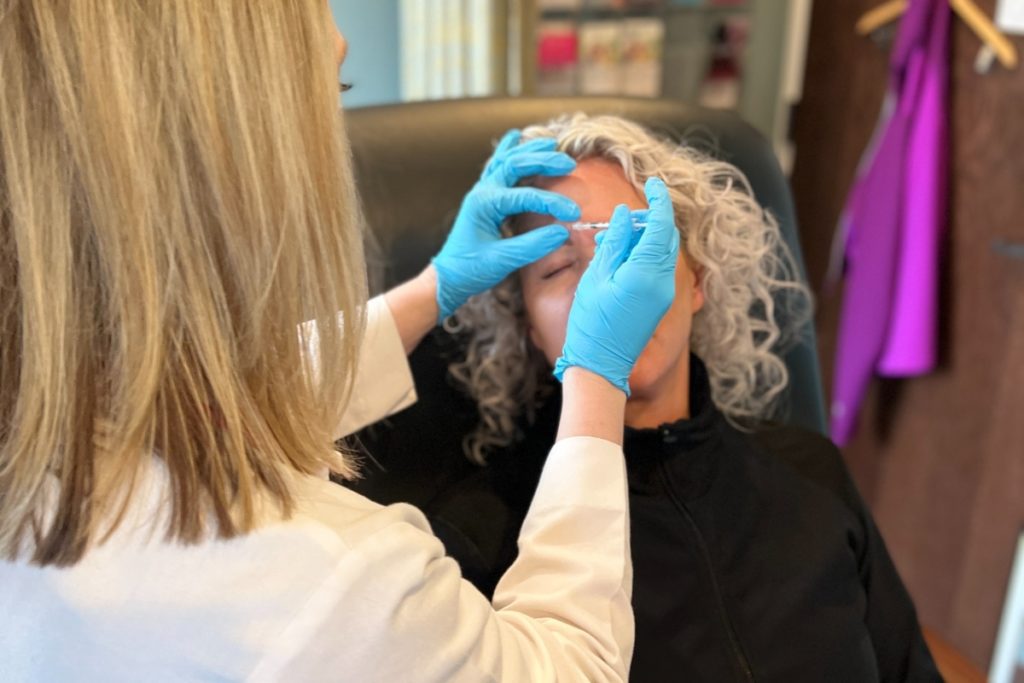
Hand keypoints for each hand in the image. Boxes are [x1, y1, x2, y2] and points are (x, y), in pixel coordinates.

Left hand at [432, 130, 579, 321]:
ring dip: (529, 151)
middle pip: (515, 165)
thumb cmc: (471, 270)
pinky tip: (514, 136)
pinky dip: (508, 151)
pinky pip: (497, 167)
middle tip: (568, 162)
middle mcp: (482, 192)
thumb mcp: (503, 261)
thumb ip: (533, 245)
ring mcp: (481, 192)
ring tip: (552, 144)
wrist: (448, 277)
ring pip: (507, 161)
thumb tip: (562, 231)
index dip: (552, 202)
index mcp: (484, 204)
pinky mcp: (483, 198)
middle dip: (543, 160)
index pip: (525, 196)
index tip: (574, 212)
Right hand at [554, 177, 679, 394]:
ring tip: (621, 232)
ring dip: (649, 236)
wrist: (600, 366)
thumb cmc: (590, 324)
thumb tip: (625, 215)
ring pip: (665, 252)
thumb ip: (613, 243)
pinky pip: (660, 267)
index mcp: (645, 272)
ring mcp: (664, 294)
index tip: (653, 183)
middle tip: (630, 210)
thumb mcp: (596, 277)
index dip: (659, 200)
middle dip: (653, 218)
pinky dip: (648, 252)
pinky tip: (626, 253)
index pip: (661, 225)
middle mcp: (662, 282)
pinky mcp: (660, 303)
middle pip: (667, 237)